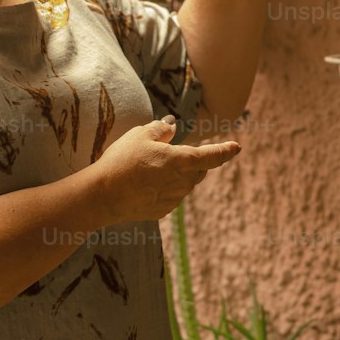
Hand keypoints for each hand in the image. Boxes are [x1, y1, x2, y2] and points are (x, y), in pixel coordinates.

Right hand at [91, 117, 239, 224]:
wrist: (102, 197)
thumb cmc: (122, 161)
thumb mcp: (140, 135)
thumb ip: (160, 129)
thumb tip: (171, 128)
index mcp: (182, 161)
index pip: (212, 156)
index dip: (225, 150)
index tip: (236, 147)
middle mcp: (183, 183)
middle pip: (198, 170)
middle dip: (194, 161)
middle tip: (173, 152)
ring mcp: (172, 200)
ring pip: (184, 184)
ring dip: (178, 175)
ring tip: (150, 167)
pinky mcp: (161, 211)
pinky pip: (170, 196)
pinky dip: (164, 188)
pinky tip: (144, 184)